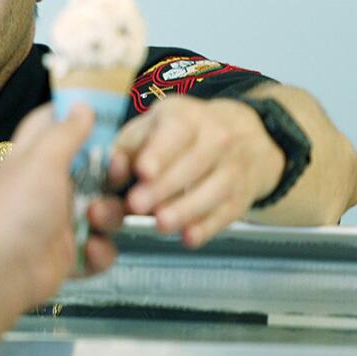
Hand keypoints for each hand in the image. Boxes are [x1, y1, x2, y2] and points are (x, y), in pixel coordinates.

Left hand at [0, 103, 122, 306]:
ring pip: (103, 210)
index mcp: (36, 158)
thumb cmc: (16, 207)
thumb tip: (83, 104)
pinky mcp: (69, 254)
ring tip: (94, 221)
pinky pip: (100, 248)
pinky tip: (88, 251)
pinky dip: (99, 252)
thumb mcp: (42, 159)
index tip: (109, 114)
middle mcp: (49, 187)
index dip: (78, 116)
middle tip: (116, 175)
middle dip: (111, 175)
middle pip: (93, 171)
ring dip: (108, 215)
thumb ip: (65, 132)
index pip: (54, 125)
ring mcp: (60, 222)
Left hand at [108, 96, 282, 247]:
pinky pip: (227, 212)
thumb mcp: (149, 129)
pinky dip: (208, 227)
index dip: (160, 152)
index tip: (143, 171)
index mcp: (185, 117)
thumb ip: (126, 150)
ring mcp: (233, 167)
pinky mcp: (241, 195)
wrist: (241, 136)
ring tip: (161, 224)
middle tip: (136, 205)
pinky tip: (190, 238)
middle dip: (164, 187)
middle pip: (193, 163)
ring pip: (214, 189)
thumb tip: (114, 171)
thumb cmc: (180, 136)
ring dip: (186, 209)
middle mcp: (216, 138)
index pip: (176, 131)